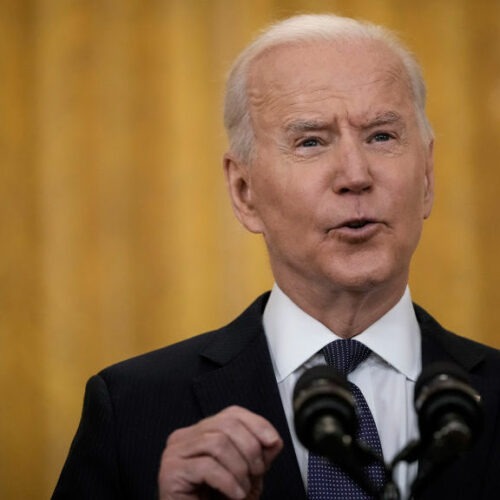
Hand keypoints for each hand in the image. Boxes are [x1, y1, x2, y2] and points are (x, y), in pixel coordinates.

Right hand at [158, 405, 282, 498]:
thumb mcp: (245, 475)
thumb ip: (259, 454)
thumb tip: (273, 439)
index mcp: (200, 431)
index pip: (232, 413)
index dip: (257, 424)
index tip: (273, 441)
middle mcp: (184, 437)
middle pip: (226, 425)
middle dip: (249, 449)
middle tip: (257, 472)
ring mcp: (175, 453)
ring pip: (217, 443)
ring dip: (239, 468)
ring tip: (243, 488)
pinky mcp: (171, 472)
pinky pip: (206, 467)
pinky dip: (228, 482)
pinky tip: (235, 495)